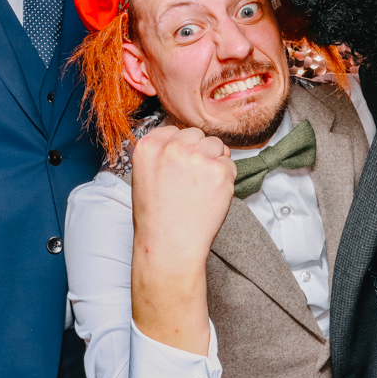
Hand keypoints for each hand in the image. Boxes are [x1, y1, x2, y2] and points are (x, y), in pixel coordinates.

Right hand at [129, 125, 234, 354]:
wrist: (169, 247)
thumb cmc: (157, 218)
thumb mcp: (145, 177)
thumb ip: (162, 153)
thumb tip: (188, 140)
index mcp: (148, 146)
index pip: (174, 129)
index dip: (181, 148)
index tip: (180, 165)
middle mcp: (172, 147)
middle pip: (198, 134)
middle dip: (200, 152)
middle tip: (193, 180)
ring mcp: (197, 157)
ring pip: (217, 145)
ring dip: (215, 162)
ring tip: (201, 189)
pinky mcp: (219, 170)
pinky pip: (231, 164)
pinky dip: (227, 179)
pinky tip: (211, 196)